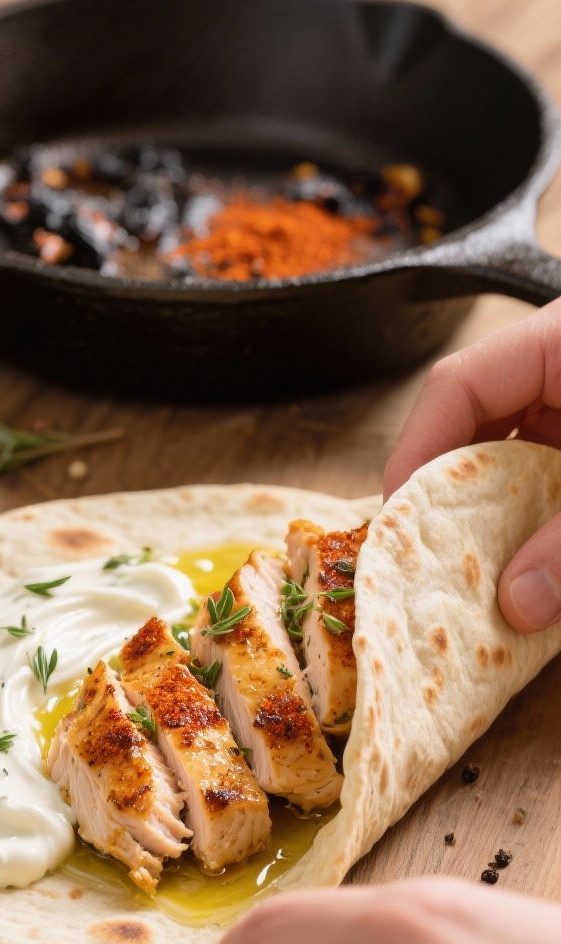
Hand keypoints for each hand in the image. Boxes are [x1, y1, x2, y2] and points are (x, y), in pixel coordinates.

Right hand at [383, 300, 560, 632]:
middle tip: (424, 566)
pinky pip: (546, 483)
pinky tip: (526, 569)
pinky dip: (532, 525)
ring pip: (511, 462)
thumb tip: (516, 605)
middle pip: (474, 428)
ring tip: (469, 579)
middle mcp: (560, 370)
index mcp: (560, 339)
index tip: (398, 528)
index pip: (456, 385)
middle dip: (448, 500)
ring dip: (492, 522)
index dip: (415, 456)